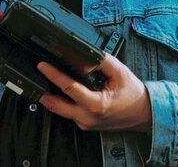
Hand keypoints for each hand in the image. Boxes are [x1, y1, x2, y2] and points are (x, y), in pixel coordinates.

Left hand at [38, 53, 152, 132]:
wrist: (145, 114)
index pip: (69, 88)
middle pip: (56, 105)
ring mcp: (86, 123)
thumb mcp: (120, 72)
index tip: (42, 65)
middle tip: (32, 76)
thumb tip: (86, 53)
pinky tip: (57, 92)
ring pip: (60, 111)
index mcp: (97, 105)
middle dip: (41, 91)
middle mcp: (88, 117)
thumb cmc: (133, 95)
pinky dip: (60, 102)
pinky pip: (68, 113)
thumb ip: (101, 61)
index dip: (53, 75)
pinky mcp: (85, 124)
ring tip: (40, 82)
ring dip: (49, 97)